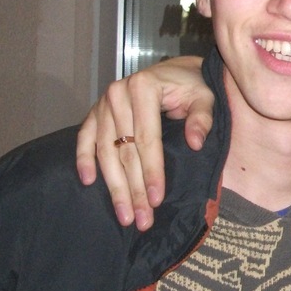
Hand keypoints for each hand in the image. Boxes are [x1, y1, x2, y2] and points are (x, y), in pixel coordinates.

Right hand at [75, 56, 213, 229]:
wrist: (175, 71)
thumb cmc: (193, 87)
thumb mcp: (206, 97)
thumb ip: (202, 118)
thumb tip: (195, 143)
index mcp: (144, 88)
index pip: (147, 139)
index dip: (151, 172)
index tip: (156, 201)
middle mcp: (118, 94)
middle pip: (124, 151)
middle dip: (132, 189)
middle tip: (140, 220)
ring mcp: (103, 103)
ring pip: (105, 151)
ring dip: (113, 186)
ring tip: (124, 215)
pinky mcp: (95, 111)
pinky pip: (84, 137)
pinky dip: (84, 159)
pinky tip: (88, 182)